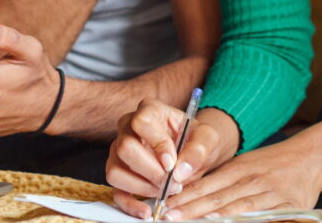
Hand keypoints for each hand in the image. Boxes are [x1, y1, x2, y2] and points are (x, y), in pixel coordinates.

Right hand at [106, 101, 238, 218]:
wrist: (191, 151)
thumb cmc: (195, 139)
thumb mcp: (207, 138)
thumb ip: (198, 149)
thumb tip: (180, 171)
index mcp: (150, 110)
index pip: (142, 122)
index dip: (156, 144)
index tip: (172, 163)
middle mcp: (128, 127)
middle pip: (125, 148)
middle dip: (150, 171)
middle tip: (171, 181)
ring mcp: (119, 150)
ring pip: (116, 171)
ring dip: (141, 187)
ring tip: (164, 191)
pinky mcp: (118, 172)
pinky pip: (115, 191)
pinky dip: (129, 205)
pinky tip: (147, 211)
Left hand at [162, 140, 321, 219]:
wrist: (311, 156)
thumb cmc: (274, 163)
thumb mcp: (247, 164)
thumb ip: (224, 179)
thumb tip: (193, 192)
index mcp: (240, 168)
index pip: (208, 184)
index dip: (187, 197)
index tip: (167, 206)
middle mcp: (252, 179)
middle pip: (218, 198)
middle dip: (192, 210)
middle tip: (170, 217)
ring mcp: (270, 193)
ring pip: (239, 208)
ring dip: (215, 217)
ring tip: (194, 222)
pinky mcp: (288, 205)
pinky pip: (266, 216)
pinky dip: (251, 220)